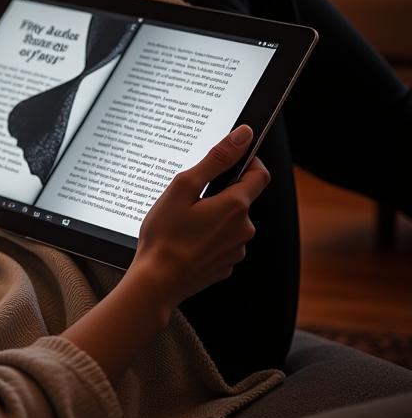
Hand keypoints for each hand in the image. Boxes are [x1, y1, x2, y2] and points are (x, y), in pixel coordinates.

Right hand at [130, 125, 270, 310]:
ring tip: (182, 222)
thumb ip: (216, 159)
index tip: (229, 159)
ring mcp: (236, 250)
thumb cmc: (164, 235)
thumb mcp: (184, 187)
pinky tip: (185, 240)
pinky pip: (223, 241)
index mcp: (235, 206)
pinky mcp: (225, 265)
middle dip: (220, 191)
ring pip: (231, 221)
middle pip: (241, 198)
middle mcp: (243, 229)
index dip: (247, 160)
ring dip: (213, 215)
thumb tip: (242, 135)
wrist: (156, 282)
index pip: (259, 173)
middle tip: (189, 196)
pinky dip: (208, 236)